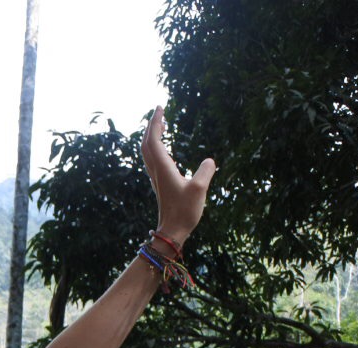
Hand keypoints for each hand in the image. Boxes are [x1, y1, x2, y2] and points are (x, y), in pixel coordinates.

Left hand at [140, 105, 215, 248]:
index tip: (160, 108)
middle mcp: (156, 171)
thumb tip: (210, 160)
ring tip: (161, 125)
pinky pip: (152, 159)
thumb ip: (205, 172)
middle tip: (160, 112)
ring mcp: (156, 177)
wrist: (172, 231)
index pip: (154, 140)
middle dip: (152, 125)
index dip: (156, 123)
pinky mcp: (159, 183)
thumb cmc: (184, 212)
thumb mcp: (199, 190)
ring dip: (151, 136)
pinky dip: (155, 147)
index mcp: (163, 168)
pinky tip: (164, 147)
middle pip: (147, 143)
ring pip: (147, 151)